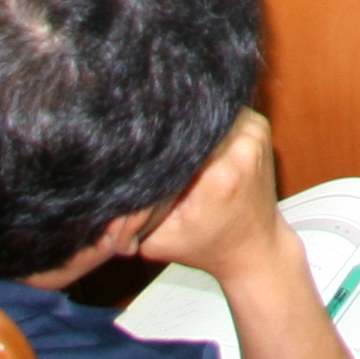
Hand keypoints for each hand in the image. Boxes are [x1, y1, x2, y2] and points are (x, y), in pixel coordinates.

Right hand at [143, 111, 359, 358]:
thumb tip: (100, 190)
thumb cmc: (207, 247)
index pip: (174, 135)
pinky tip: (191, 134)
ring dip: (187, 121)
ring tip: (167, 135)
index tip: (131, 139)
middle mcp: (241, 147)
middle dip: (167, 128)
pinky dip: (204, 122)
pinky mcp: (259, 126)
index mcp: (218, 174)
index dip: (151, 135)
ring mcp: (254, 132)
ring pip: (206, 109)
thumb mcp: (158, 240)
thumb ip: (128, 218)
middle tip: (144, 136)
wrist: (255, 248)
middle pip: (191, 118)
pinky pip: (221, 112)